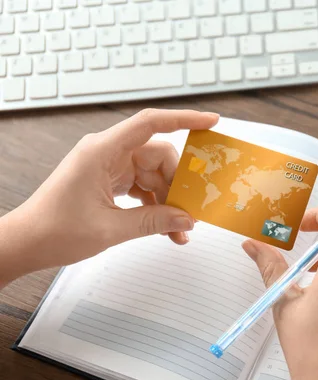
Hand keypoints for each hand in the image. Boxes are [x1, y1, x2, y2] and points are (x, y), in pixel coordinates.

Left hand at [0, 109, 217, 286]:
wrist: (28, 242)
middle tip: (192, 209)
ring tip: (178, 229)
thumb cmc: (55, 230)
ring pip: (154, 174)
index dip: (184, 119)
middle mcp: (107, 153)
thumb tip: (187, 219)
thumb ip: (154, 221)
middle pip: (159, 156)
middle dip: (178, 183)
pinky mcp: (110, 181)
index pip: (150, 123)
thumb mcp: (111, 228)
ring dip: (168, 200)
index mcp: (102, 151)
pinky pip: (144, 186)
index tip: (211, 122)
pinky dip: (156, 205)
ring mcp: (109, 166)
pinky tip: (166, 227)